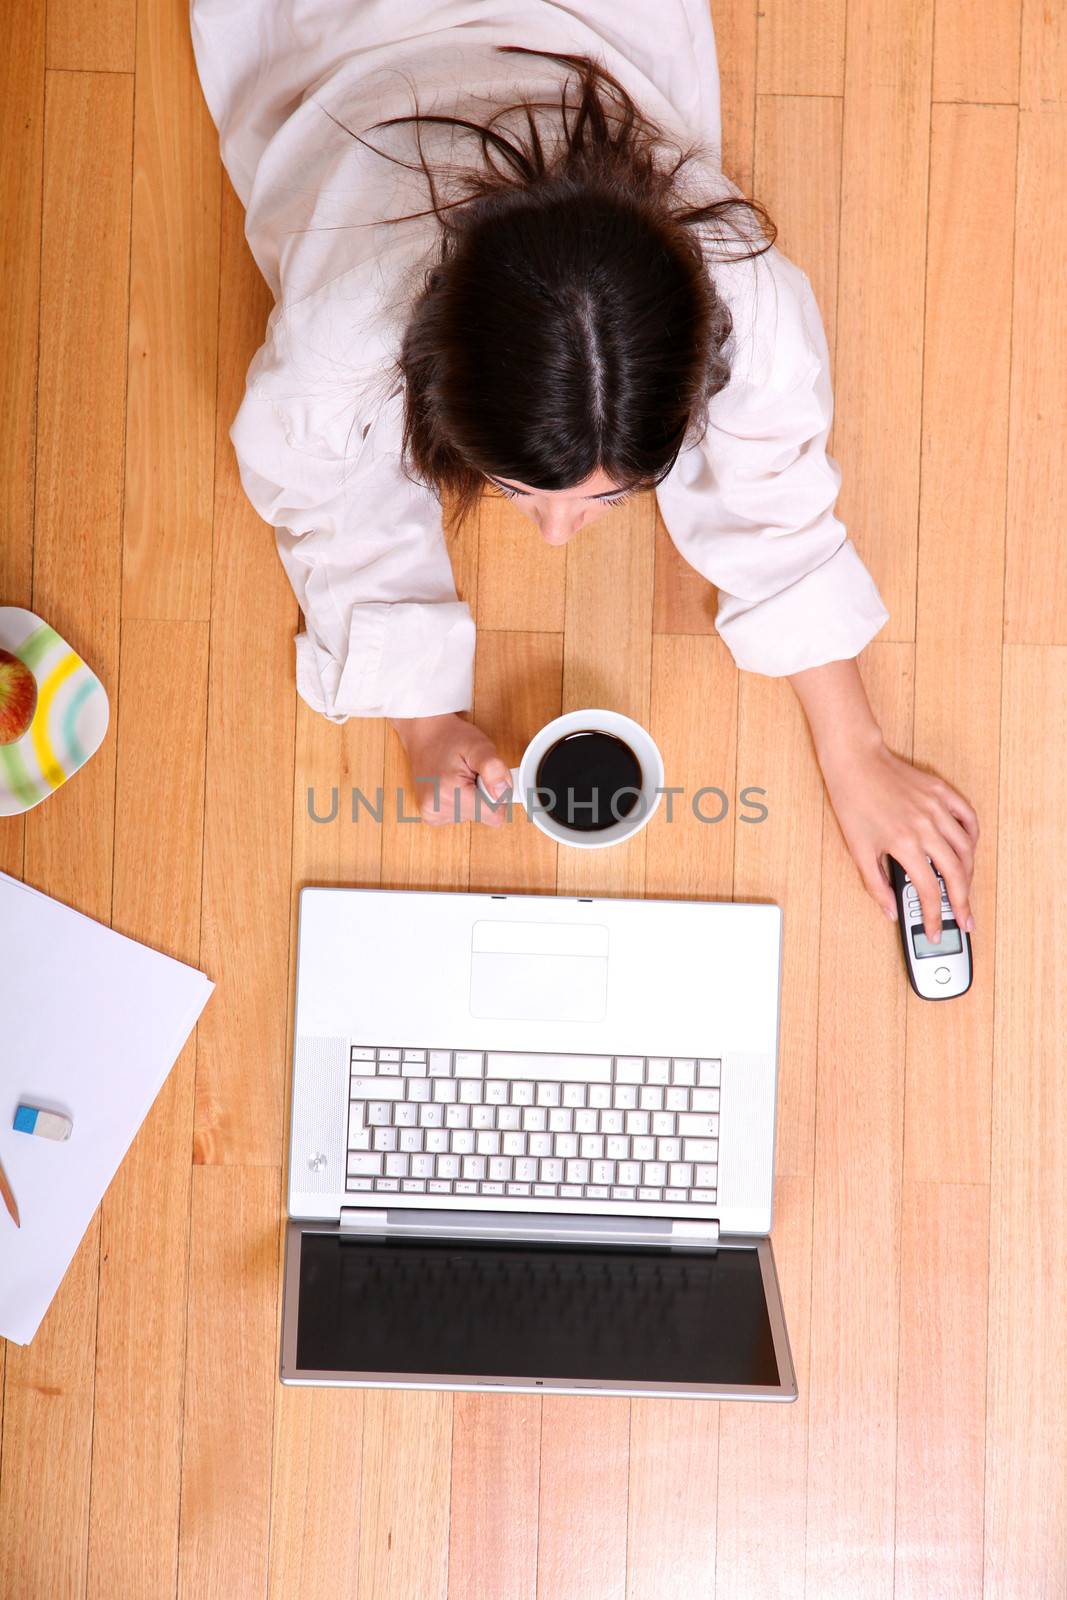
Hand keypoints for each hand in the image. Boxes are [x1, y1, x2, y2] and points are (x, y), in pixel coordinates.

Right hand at [390, 712, 511, 826]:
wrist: (425, 735)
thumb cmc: (451, 738)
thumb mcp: (479, 746)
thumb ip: (494, 769)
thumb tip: (504, 792)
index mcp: (450, 793)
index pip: (494, 817)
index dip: (498, 797)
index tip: (486, 779)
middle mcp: (437, 809)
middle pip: (483, 817)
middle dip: (483, 796)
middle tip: (471, 774)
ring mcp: (431, 814)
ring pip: (471, 817)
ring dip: (471, 798)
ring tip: (459, 777)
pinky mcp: (430, 816)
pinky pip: (459, 816)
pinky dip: (460, 802)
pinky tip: (451, 785)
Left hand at [819, 739, 978, 940]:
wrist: (855, 762)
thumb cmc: (852, 803)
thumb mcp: (857, 850)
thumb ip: (876, 885)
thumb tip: (890, 910)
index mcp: (904, 844)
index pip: (927, 891)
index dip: (933, 917)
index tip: (935, 931)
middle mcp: (925, 827)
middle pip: (955, 874)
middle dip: (961, 902)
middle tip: (964, 920)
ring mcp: (937, 808)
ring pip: (966, 849)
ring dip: (969, 874)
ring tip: (965, 890)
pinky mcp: (942, 792)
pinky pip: (967, 817)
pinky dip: (972, 836)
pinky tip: (969, 849)